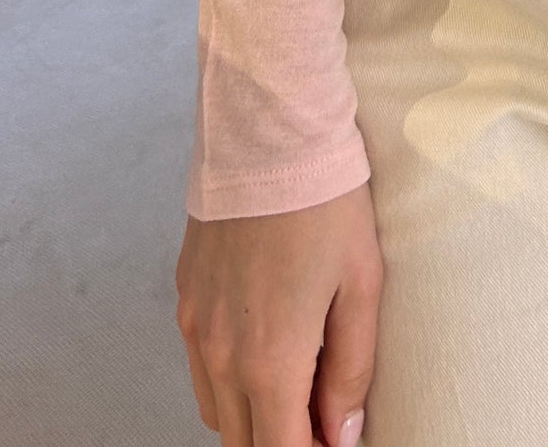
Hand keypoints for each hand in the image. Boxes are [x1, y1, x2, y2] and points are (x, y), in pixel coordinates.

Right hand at [176, 182, 383, 445]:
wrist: (269, 131)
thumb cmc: (326, 203)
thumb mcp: (362, 285)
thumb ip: (352, 371)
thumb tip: (342, 434)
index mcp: (271, 360)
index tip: (332, 441)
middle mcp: (221, 354)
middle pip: (243, 442)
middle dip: (283, 441)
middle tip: (321, 420)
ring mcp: (195, 326)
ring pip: (216, 412)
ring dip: (252, 416)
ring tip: (298, 387)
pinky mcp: (185, 298)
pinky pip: (201, 367)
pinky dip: (228, 380)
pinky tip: (264, 348)